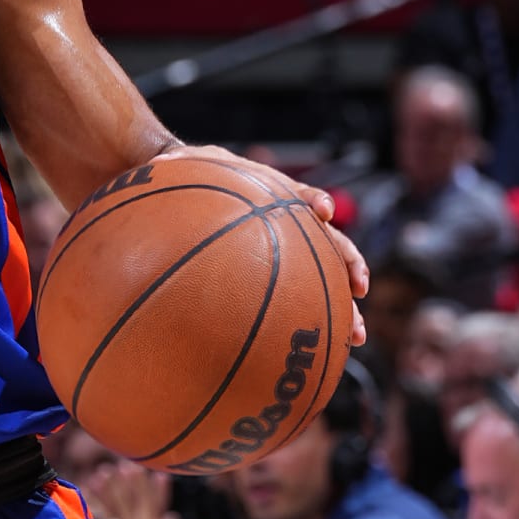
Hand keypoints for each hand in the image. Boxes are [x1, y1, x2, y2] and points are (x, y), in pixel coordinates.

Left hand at [160, 144, 367, 347]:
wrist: (202, 191)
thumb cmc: (198, 177)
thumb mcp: (190, 166)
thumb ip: (180, 165)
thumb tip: (159, 162)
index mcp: (278, 196)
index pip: (300, 195)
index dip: (312, 200)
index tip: (322, 211)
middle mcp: (295, 226)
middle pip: (330, 245)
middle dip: (349, 266)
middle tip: (360, 288)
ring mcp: (294, 253)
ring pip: (326, 282)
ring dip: (343, 309)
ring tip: (355, 337)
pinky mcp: (285, 277)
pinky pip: (301, 304)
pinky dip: (309, 327)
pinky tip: (315, 355)